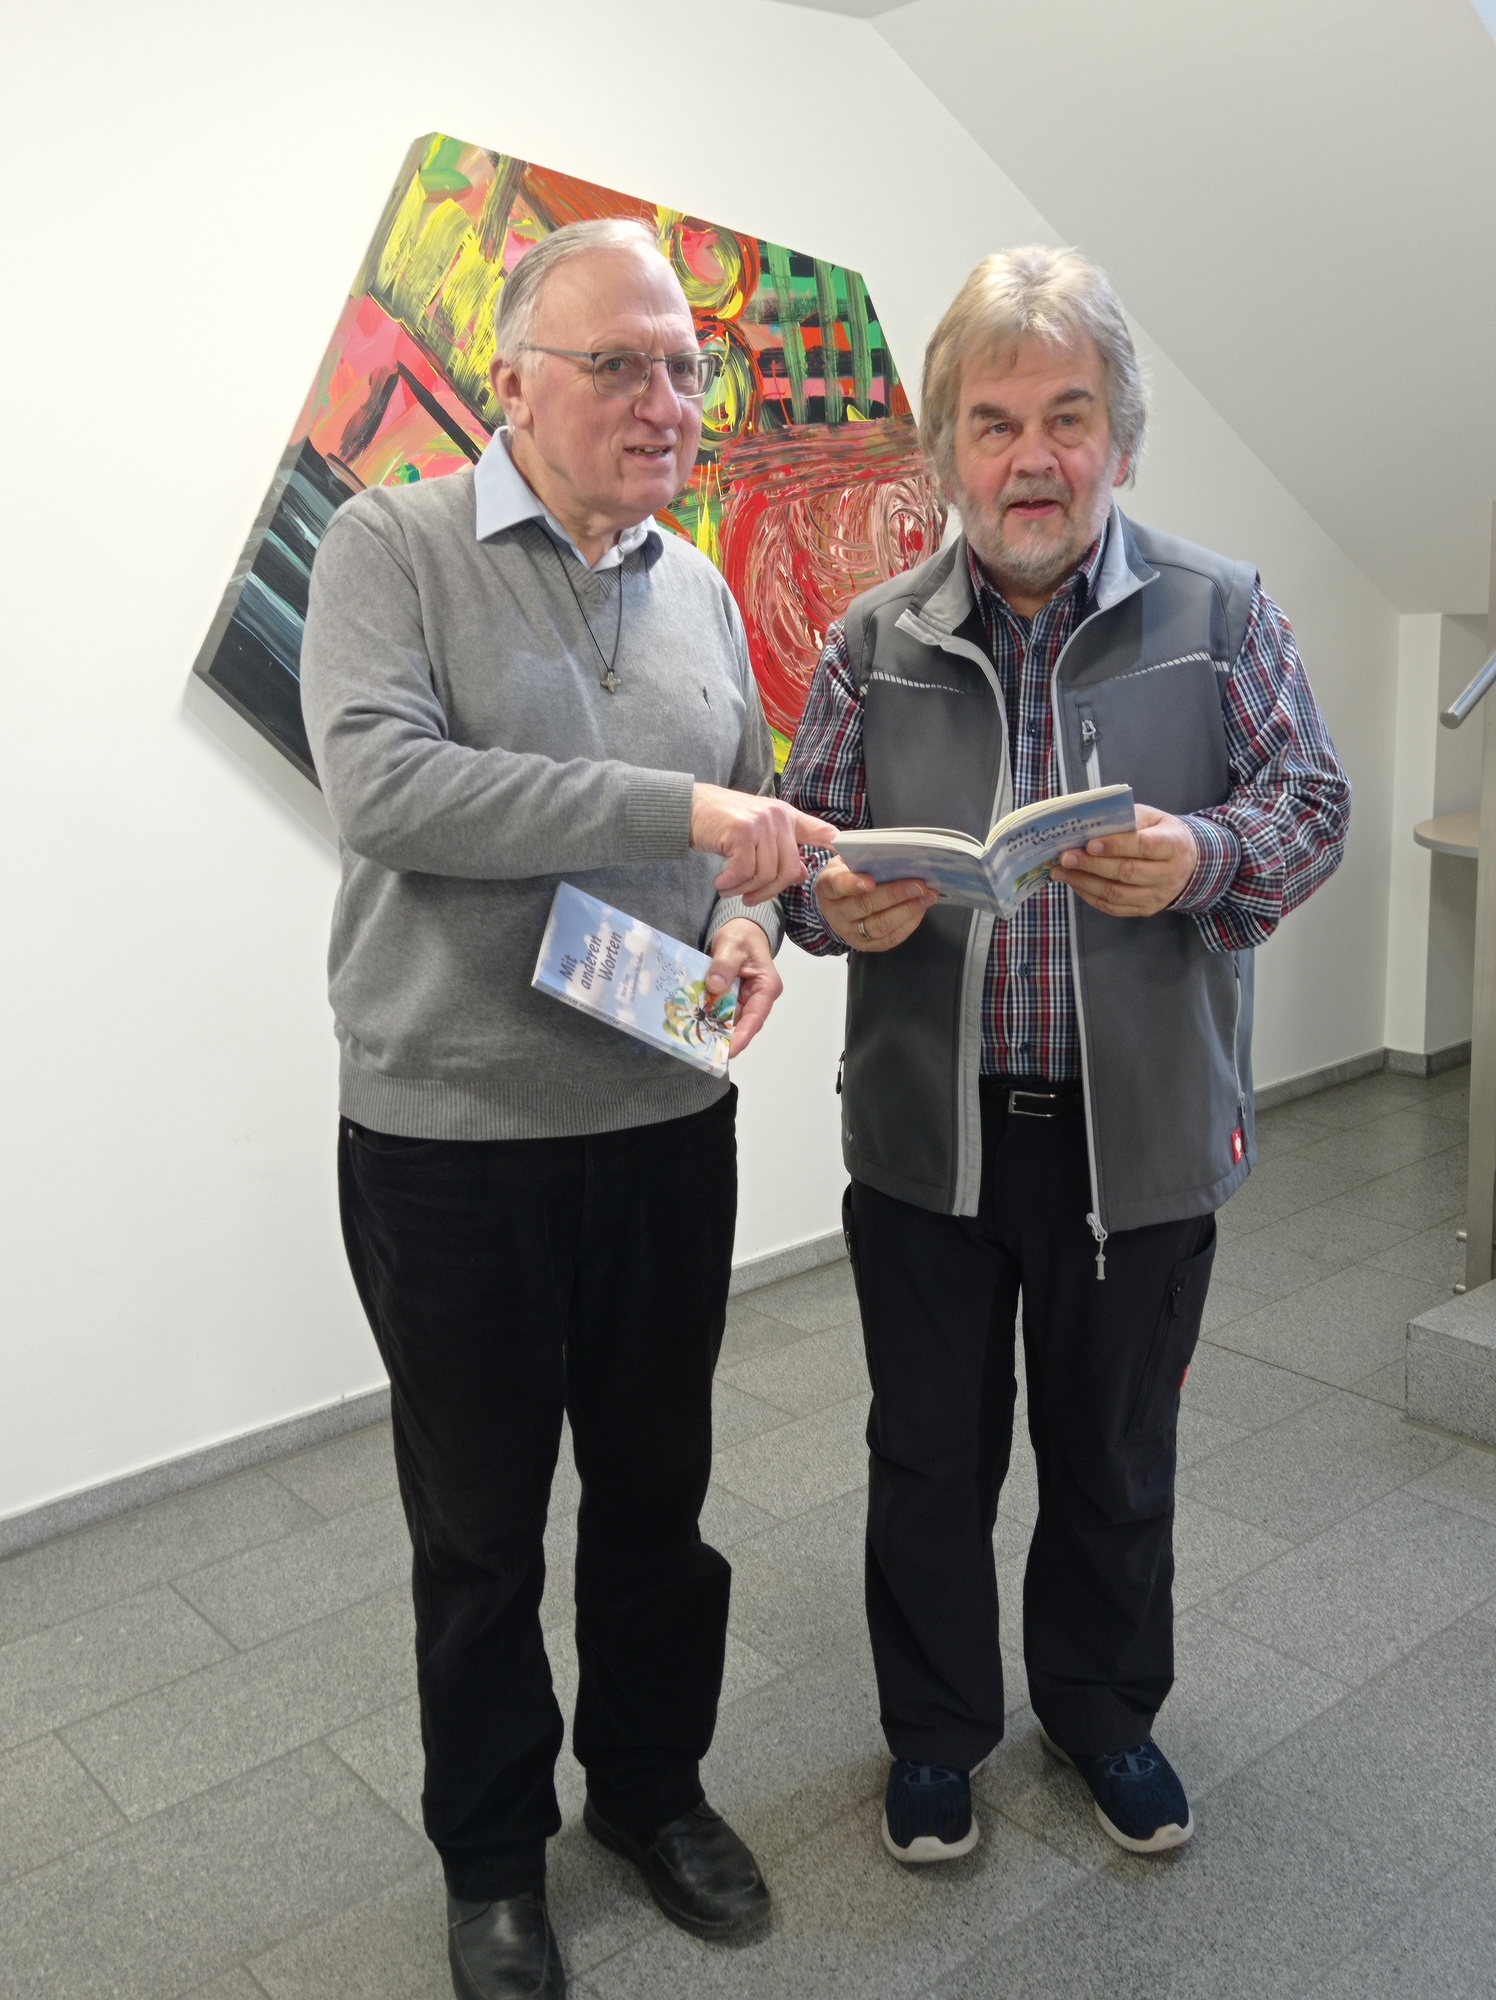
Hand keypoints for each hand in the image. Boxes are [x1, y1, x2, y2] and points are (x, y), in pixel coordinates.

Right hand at [690, 784, 838, 902]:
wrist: (690, 808)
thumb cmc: (723, 823)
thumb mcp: (757, 832)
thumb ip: (781, 850)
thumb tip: (803, 874)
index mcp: (787, 817)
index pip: (821, 831)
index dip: (837, 846)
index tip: (848, 859)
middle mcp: (778, 817)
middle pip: (788, 870)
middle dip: (767, 891)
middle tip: (747, 897)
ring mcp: (761, 823)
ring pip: (764, 874)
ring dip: (744, 889)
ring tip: (729, 889)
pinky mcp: (741, 831)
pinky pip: (745, 871)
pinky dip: (731, 883)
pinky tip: (721, 882)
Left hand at [706, 918, 781, 1055]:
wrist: (740, 928)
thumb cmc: (742, 935)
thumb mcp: (732, 944)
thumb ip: (724, 964)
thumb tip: (714, 986)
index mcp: (766, 987)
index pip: (756, 1016)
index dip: (743, 1035)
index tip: (729, 1050)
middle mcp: (756, 998)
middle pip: (741, 1023)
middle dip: (724, 1037)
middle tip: (705, 1051)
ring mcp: (742, 999)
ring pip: (727, 1019)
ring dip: (712, 1028)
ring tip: (695, 1041)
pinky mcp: (729, 998)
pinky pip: (717, 1011)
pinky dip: (706, 1016)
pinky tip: (691, 1023)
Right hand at [814, 856, 937, 950]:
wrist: (837, 905)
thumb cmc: (847, 877)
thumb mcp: (845, 863)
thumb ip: (862, 858)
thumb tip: (893, 854)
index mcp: (828, 887)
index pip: (837, 885)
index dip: (853, 884)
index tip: (871, 881)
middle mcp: (836, 913)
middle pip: (865, 906)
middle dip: (895, 894)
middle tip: (919, 885)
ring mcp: (850, 932)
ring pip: (880, 925)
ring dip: (908, 910)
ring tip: (927, 896)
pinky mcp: (866, 945)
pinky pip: (890, 938)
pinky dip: (909, 924)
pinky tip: (920, 909)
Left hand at [1052, 804, 1197, 915]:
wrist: (1188, 864)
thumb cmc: (1162, 834)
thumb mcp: (1152, 817)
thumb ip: (1127, 819)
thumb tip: (1091, 825)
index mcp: (1173, 845)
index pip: (1144, 846)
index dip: (1116, 845)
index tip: (1090, 843)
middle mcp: (1168, 874)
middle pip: (1126, 872)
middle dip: (1091, 865)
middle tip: (1065, 857)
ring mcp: (1157, 895)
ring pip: (1116, 893)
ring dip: (1084, 883)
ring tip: (1061, 872)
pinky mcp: (1146, 909)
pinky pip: (1114, 907)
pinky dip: (1090, 896)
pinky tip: (1075, 883)